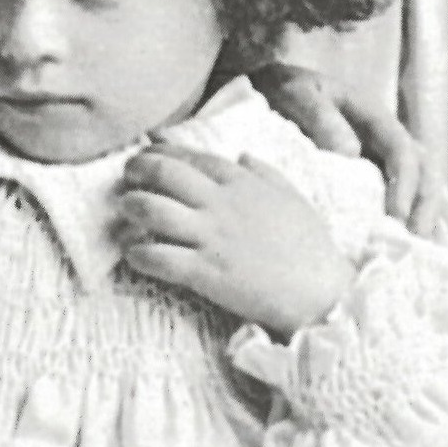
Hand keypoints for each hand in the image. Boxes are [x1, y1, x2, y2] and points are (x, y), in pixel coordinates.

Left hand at [114, 143, 351, 335]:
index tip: (147, 152)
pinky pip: (158, 257)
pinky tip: (133, 253)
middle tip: (125, 177)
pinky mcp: (205, 272)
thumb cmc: (311, 249)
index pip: (192, 156)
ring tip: (125, 211)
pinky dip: (137, 253)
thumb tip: (243, 156)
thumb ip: (267, 174)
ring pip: (152, 209)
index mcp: (243, 184)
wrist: (322, 294)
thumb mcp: (294, 200)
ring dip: (131, 206)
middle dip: (137, 170)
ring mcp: (211, 237)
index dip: (162, 151)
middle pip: (164, 173)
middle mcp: (222, 204)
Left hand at [246, 63, 447, 233]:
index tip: (396, 215)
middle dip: (426, 206)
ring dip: (429, 217)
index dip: (404, 183)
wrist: (271, 92)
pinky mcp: (375, 177)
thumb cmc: (285, 93)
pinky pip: (406, 197)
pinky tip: (420, 246)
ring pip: (424, 186)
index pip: (402, 151)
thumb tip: (350, 153)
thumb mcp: (297, 95)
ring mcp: (384, 159)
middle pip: (425, 171)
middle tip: (415, 241)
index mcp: (374, 117)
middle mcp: (387, 139)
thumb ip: (320, 119)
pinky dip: (416, 219)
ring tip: (423, 250)